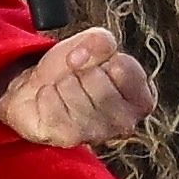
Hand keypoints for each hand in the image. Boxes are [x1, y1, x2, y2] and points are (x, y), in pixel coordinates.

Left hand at [0, 27, 156, 147]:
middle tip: (75, 79)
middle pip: (96, 78)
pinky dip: (44, 95)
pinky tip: (50, 101)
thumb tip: (85, 53)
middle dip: (78, 70)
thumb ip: (101, 41)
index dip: (100, 56)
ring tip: (63, 90)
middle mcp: (125, 122)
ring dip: (60, 82)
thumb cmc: (73, 71)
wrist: (37, 94)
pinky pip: (51, 103)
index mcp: (141, 99)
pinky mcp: (68, 138)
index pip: (123, 67)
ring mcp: (97, 134)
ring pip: (71, 88)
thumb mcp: (92, 45)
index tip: (93, 62)